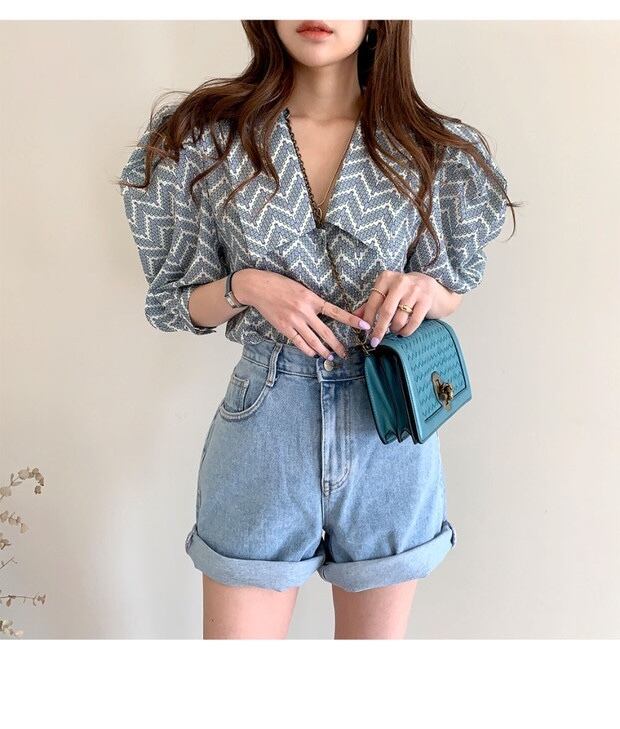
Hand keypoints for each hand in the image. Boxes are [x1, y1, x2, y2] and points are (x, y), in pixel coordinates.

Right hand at [235, 269, 371, 358]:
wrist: (258, 287)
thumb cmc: (280, 285)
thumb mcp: (301, 288)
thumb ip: (313, 301)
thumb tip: (326, 313)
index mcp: (312, 298)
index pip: (336, 311)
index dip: (351, 320)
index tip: (364, 325)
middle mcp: (304, 311)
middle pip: (326, 333)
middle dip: (337, 345)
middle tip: (345, 354)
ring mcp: (294, 321)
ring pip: (313, 341)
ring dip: (323, 351)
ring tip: (330, 357)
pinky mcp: (284, 328)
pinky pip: (299, 343)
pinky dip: (308, 350)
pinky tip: (313, 354)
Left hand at [351, 271, 442, 346]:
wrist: (433, 286)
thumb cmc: (404, 291)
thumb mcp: (387, 292)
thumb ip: (371, 303)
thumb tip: (354, 317)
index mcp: (386, 278)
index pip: (373, 302)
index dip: (367, 319)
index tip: (365, 332)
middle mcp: (400, 281)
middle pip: (385, 312)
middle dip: (379, 330)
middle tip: (374, 342)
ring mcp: (415, 290)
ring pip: (399, 319)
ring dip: (394, 330)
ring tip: (394, 330)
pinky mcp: (426, 300)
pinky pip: (413, 322)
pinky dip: (406, 331)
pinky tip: (403, 332)